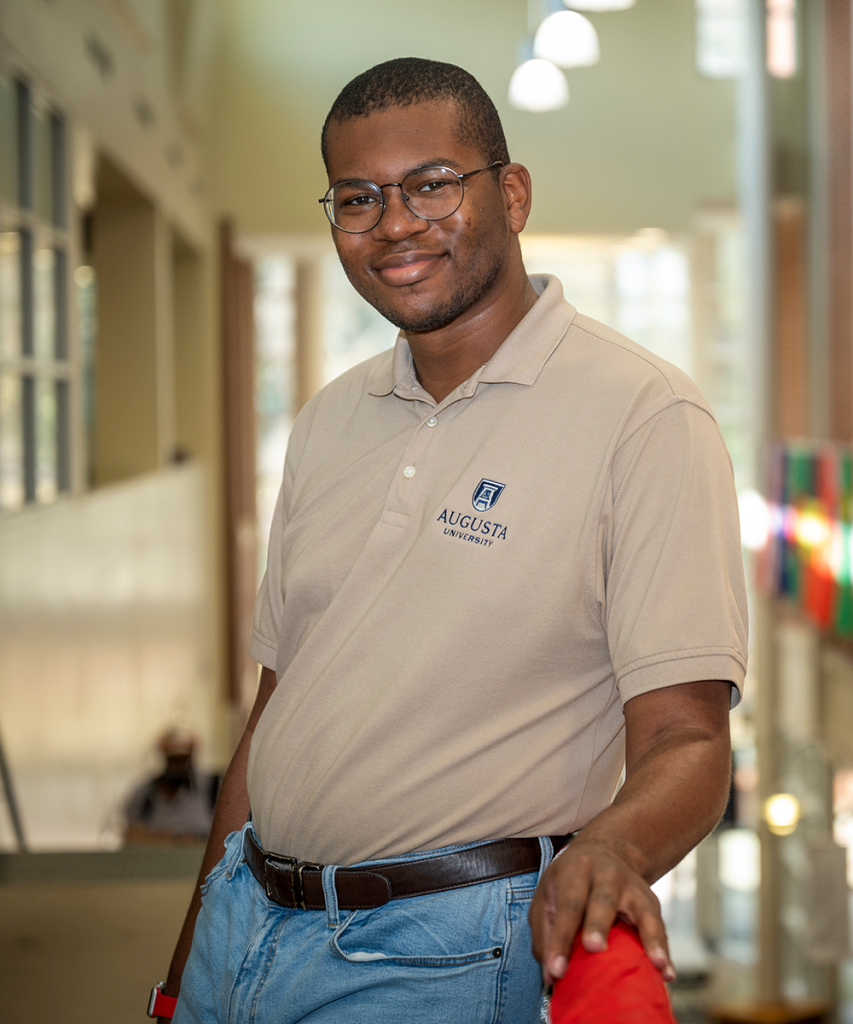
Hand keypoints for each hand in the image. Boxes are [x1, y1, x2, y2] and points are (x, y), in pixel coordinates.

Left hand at [528, 838, 674, 986]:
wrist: (604, 852)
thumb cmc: (570, 883)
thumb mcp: (548, 896)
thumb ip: (545, 933)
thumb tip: (550, 976)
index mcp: (576, 870)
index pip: (568, 906)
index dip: (560, 939)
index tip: (555, 971)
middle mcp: (606, 873)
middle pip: (603, 900)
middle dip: (598, 925)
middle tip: (593, 948)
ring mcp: (632, 886)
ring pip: (642, 911)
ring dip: (649, 938)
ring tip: (656, 965)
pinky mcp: (650, 900)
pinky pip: (659, 926)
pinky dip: (663, 949)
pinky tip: (666, 972)